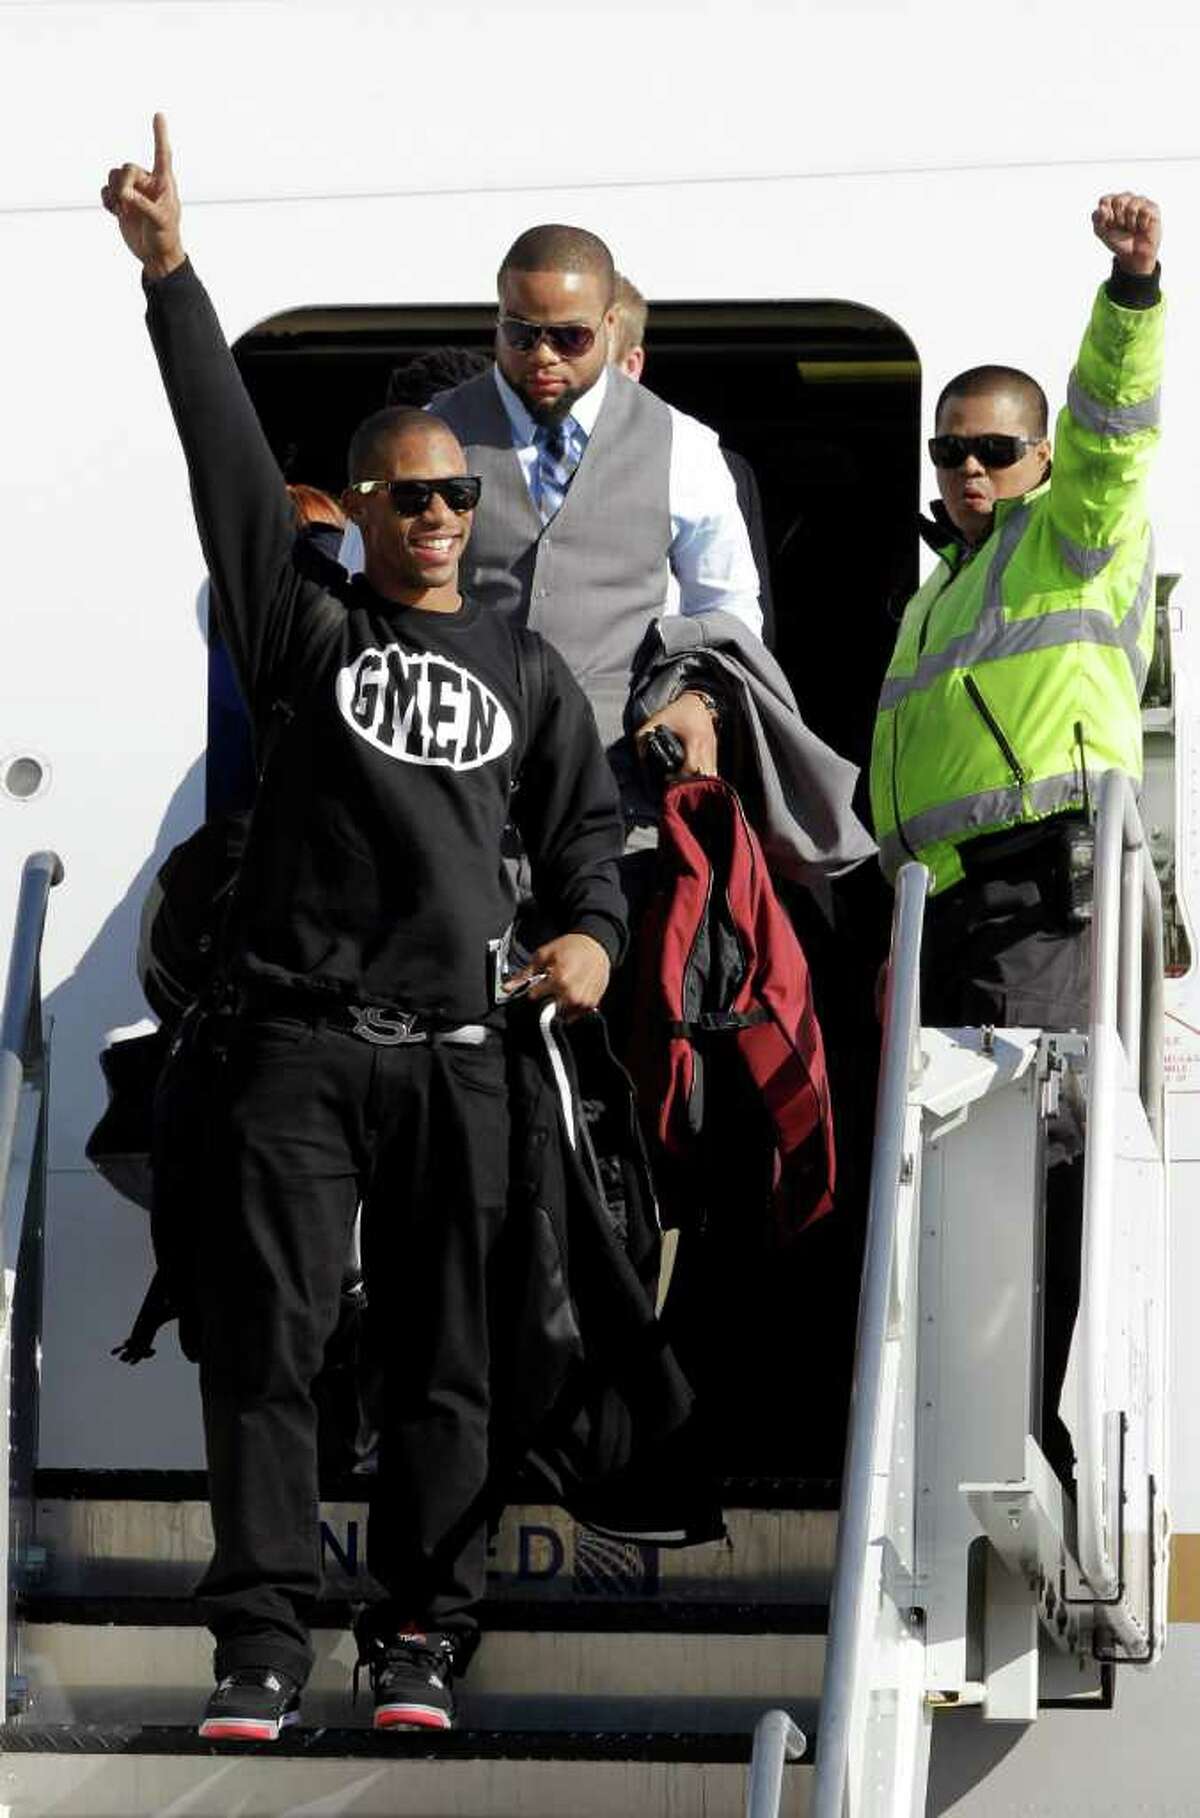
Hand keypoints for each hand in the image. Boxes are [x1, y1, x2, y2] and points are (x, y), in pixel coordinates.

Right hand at [101, 112, 184, 278]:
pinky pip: (107, 190)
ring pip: (114, 176)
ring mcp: (133, 192)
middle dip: (122, 183)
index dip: (160, 135)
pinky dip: (106, 199)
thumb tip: (125, 194)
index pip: (162, 155)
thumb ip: (143, 204)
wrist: (155, 256)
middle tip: (125, 202)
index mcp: (163, 183)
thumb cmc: (165, 237)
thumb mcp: (159, 220)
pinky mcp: (121, 202)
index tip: (159, 115)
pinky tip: (114, 212)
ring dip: (113, 192)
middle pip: (127, 168)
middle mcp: (147, 183)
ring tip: (121, 210)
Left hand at [503, 932, 611, 1019]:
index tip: (538, 984)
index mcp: (559, 980)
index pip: (534, 997)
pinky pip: (575, 1015)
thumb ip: (525, 973)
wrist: (597, 946)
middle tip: (552, 985)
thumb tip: (507, 987)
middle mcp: (571, 994)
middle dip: (546, 999)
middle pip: (547, 1009)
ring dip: (558, 1005)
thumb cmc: (572, 947)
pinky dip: (571, 1007)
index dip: (534, 989)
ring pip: (561, 1015)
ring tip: (563, 988)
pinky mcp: (591, 1005)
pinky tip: (573, 992)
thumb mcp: (544, 954)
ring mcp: (582, 1002)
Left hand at [636, 691, 717, 777]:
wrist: (698, 701)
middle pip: (704, 776)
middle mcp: (706, 748)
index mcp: (694, 741)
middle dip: (690, 784)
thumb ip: (644, 736)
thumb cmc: (678, 711)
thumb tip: (638, 756)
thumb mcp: (657, 719)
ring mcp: (712, 750)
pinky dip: (704, 777)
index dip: (680, 777)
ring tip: (685, 784)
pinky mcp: (714, 752)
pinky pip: (712, 770)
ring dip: (699, 782)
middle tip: (676, 786)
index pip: (691, 767)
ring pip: (711, 775)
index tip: (668, 778)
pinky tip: (693, 779)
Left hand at [1092, 192, 1160, 276]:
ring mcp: (1140, 201)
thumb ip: (1097, 219)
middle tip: (1122, 226)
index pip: (1105, 200)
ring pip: (1132, 206)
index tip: (1109, 225)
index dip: (1106, 216)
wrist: (1133, 254)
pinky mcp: (1153, 207)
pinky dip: (1141, 224)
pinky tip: (1142, 227)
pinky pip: (1145, 211)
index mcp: (1112, 202)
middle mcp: (1126, 198)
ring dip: (1130, 223)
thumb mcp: (1101, 232)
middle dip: (1118, 219)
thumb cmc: (1117, 240)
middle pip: (1118, 201)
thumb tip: (1102, 207)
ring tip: (1132, 228)